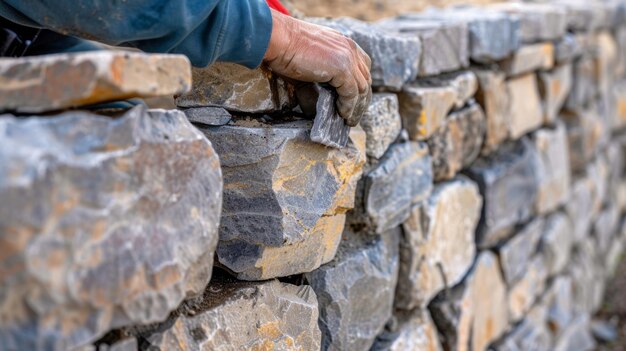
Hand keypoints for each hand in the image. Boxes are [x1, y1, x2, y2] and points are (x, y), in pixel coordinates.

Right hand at [264, 9, 371, 125]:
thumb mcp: (307, 65)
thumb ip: (316, 83)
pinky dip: (348, 107)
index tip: (356, 100)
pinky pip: (351, 93)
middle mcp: (349, 48)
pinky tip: (342, 114)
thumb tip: (313, 106)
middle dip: (362, 99)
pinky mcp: (342, 68)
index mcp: (343, 43)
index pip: (362, 66)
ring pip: (361, 88)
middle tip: (355, 116)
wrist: (278, 39)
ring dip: (357, 107)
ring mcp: (348, 57)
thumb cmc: (284, 49)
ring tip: (350, 121)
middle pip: (365, 79)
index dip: (361, 85)